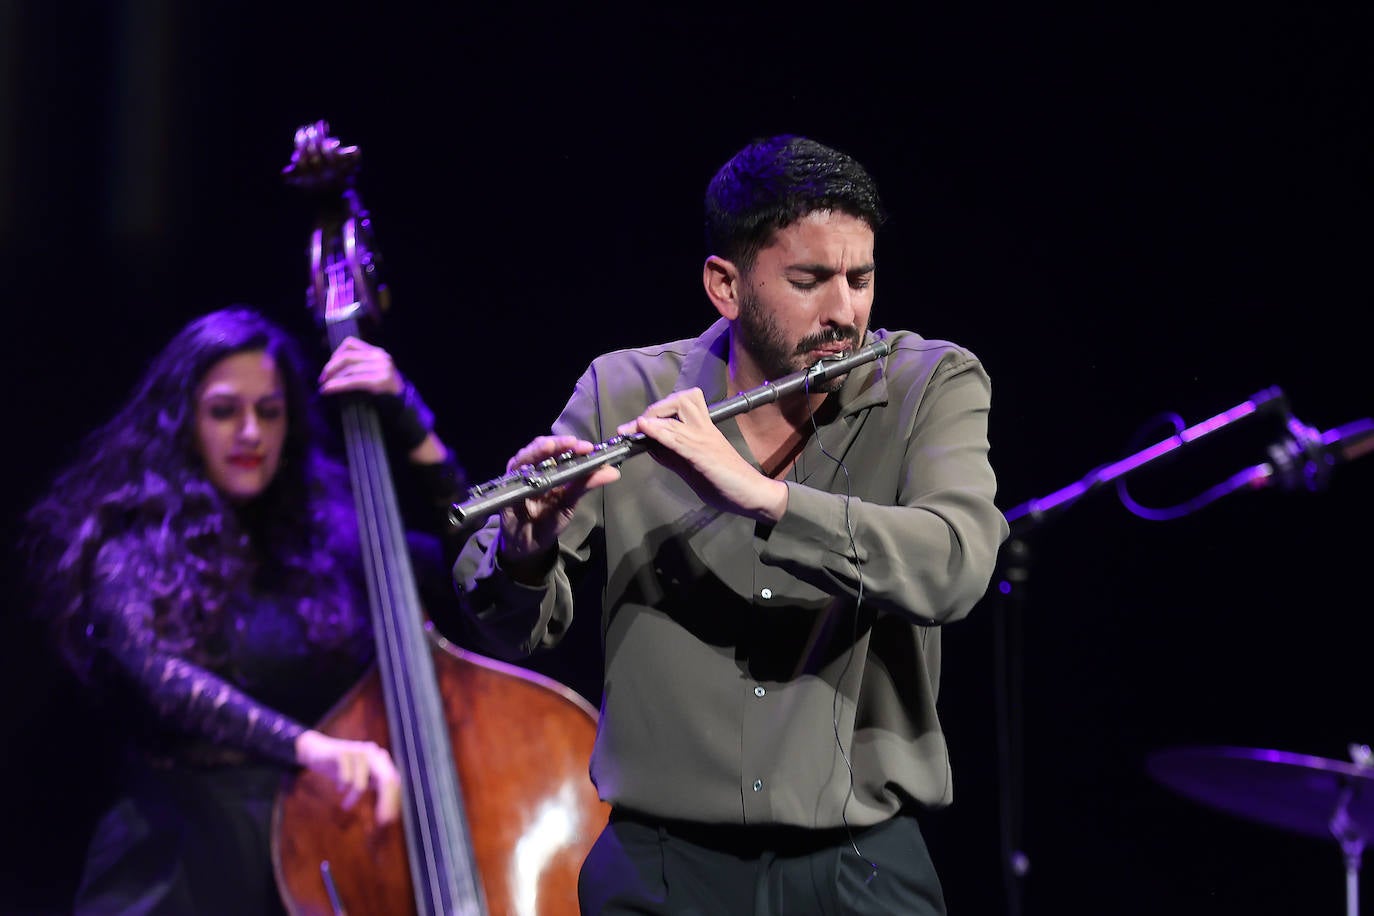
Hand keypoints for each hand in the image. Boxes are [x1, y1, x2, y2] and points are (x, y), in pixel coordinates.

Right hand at [294, 729, 401, 825]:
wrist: (319, 751)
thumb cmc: (344, 767)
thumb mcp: (363, 776)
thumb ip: (376, 784)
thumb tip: (389, 811)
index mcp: (381, 758)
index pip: (393, 781)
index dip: (392, 801)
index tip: (388, 821)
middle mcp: (374, 753)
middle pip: (387, 780)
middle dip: (386, 803)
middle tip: (381, 822)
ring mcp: (359, 751)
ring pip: (361, 784)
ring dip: (353, 799)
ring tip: (346, 806)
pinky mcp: (343, 752)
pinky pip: (345, 779)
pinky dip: (342, 787)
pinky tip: (339, 789)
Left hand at [318, 336, 404, 396]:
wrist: (405, 408)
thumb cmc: (386, 393)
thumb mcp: (376, 373)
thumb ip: (361, 366)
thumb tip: (334, 368)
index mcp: (378, 353)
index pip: (350, 343)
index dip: (335, 354)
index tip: (328, 367)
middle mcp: (380, 357)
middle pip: (347, 356)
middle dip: (330, 367)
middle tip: (322, 379)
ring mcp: (381, 368)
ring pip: (348, 369)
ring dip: (332, 379)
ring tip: (325, 387)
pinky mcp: (379, 381)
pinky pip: (352, 381)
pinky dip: (337, 385)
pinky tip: (328, 390)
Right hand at [496, 435, 619, 579]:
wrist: (527, 544)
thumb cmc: (548, 521)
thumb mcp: (570, 503)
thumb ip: (587, 485)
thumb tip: (614, 472)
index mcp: (553, 469)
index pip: (563, 451)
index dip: (575, 447)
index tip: (589, 448)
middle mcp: (536, 468)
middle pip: (545, 448)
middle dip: (559, 443)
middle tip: (573, 443)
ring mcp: (520, 475)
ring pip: (527, 455)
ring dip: (538, 449)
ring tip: (551, 445)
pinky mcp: (507, 486)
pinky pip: (512, 472)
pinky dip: (521, 465)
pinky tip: (530, 463)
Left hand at [618, 388, 786, 522]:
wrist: (752, 494)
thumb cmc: (727, 482)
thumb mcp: (692, 466)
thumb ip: (672, 455)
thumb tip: (649, 446)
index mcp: (705, 429)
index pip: (683, 403)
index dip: (659, 409)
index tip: (638, 424)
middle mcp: (704, 428)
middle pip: (680, 400)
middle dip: (655, 409)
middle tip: (636, 426)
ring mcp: (704, 438)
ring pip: (677, 413)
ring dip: (651, 418)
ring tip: (631, 428)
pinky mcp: (702, 453)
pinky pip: (677, 437)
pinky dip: (658, 431)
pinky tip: (644, 429)